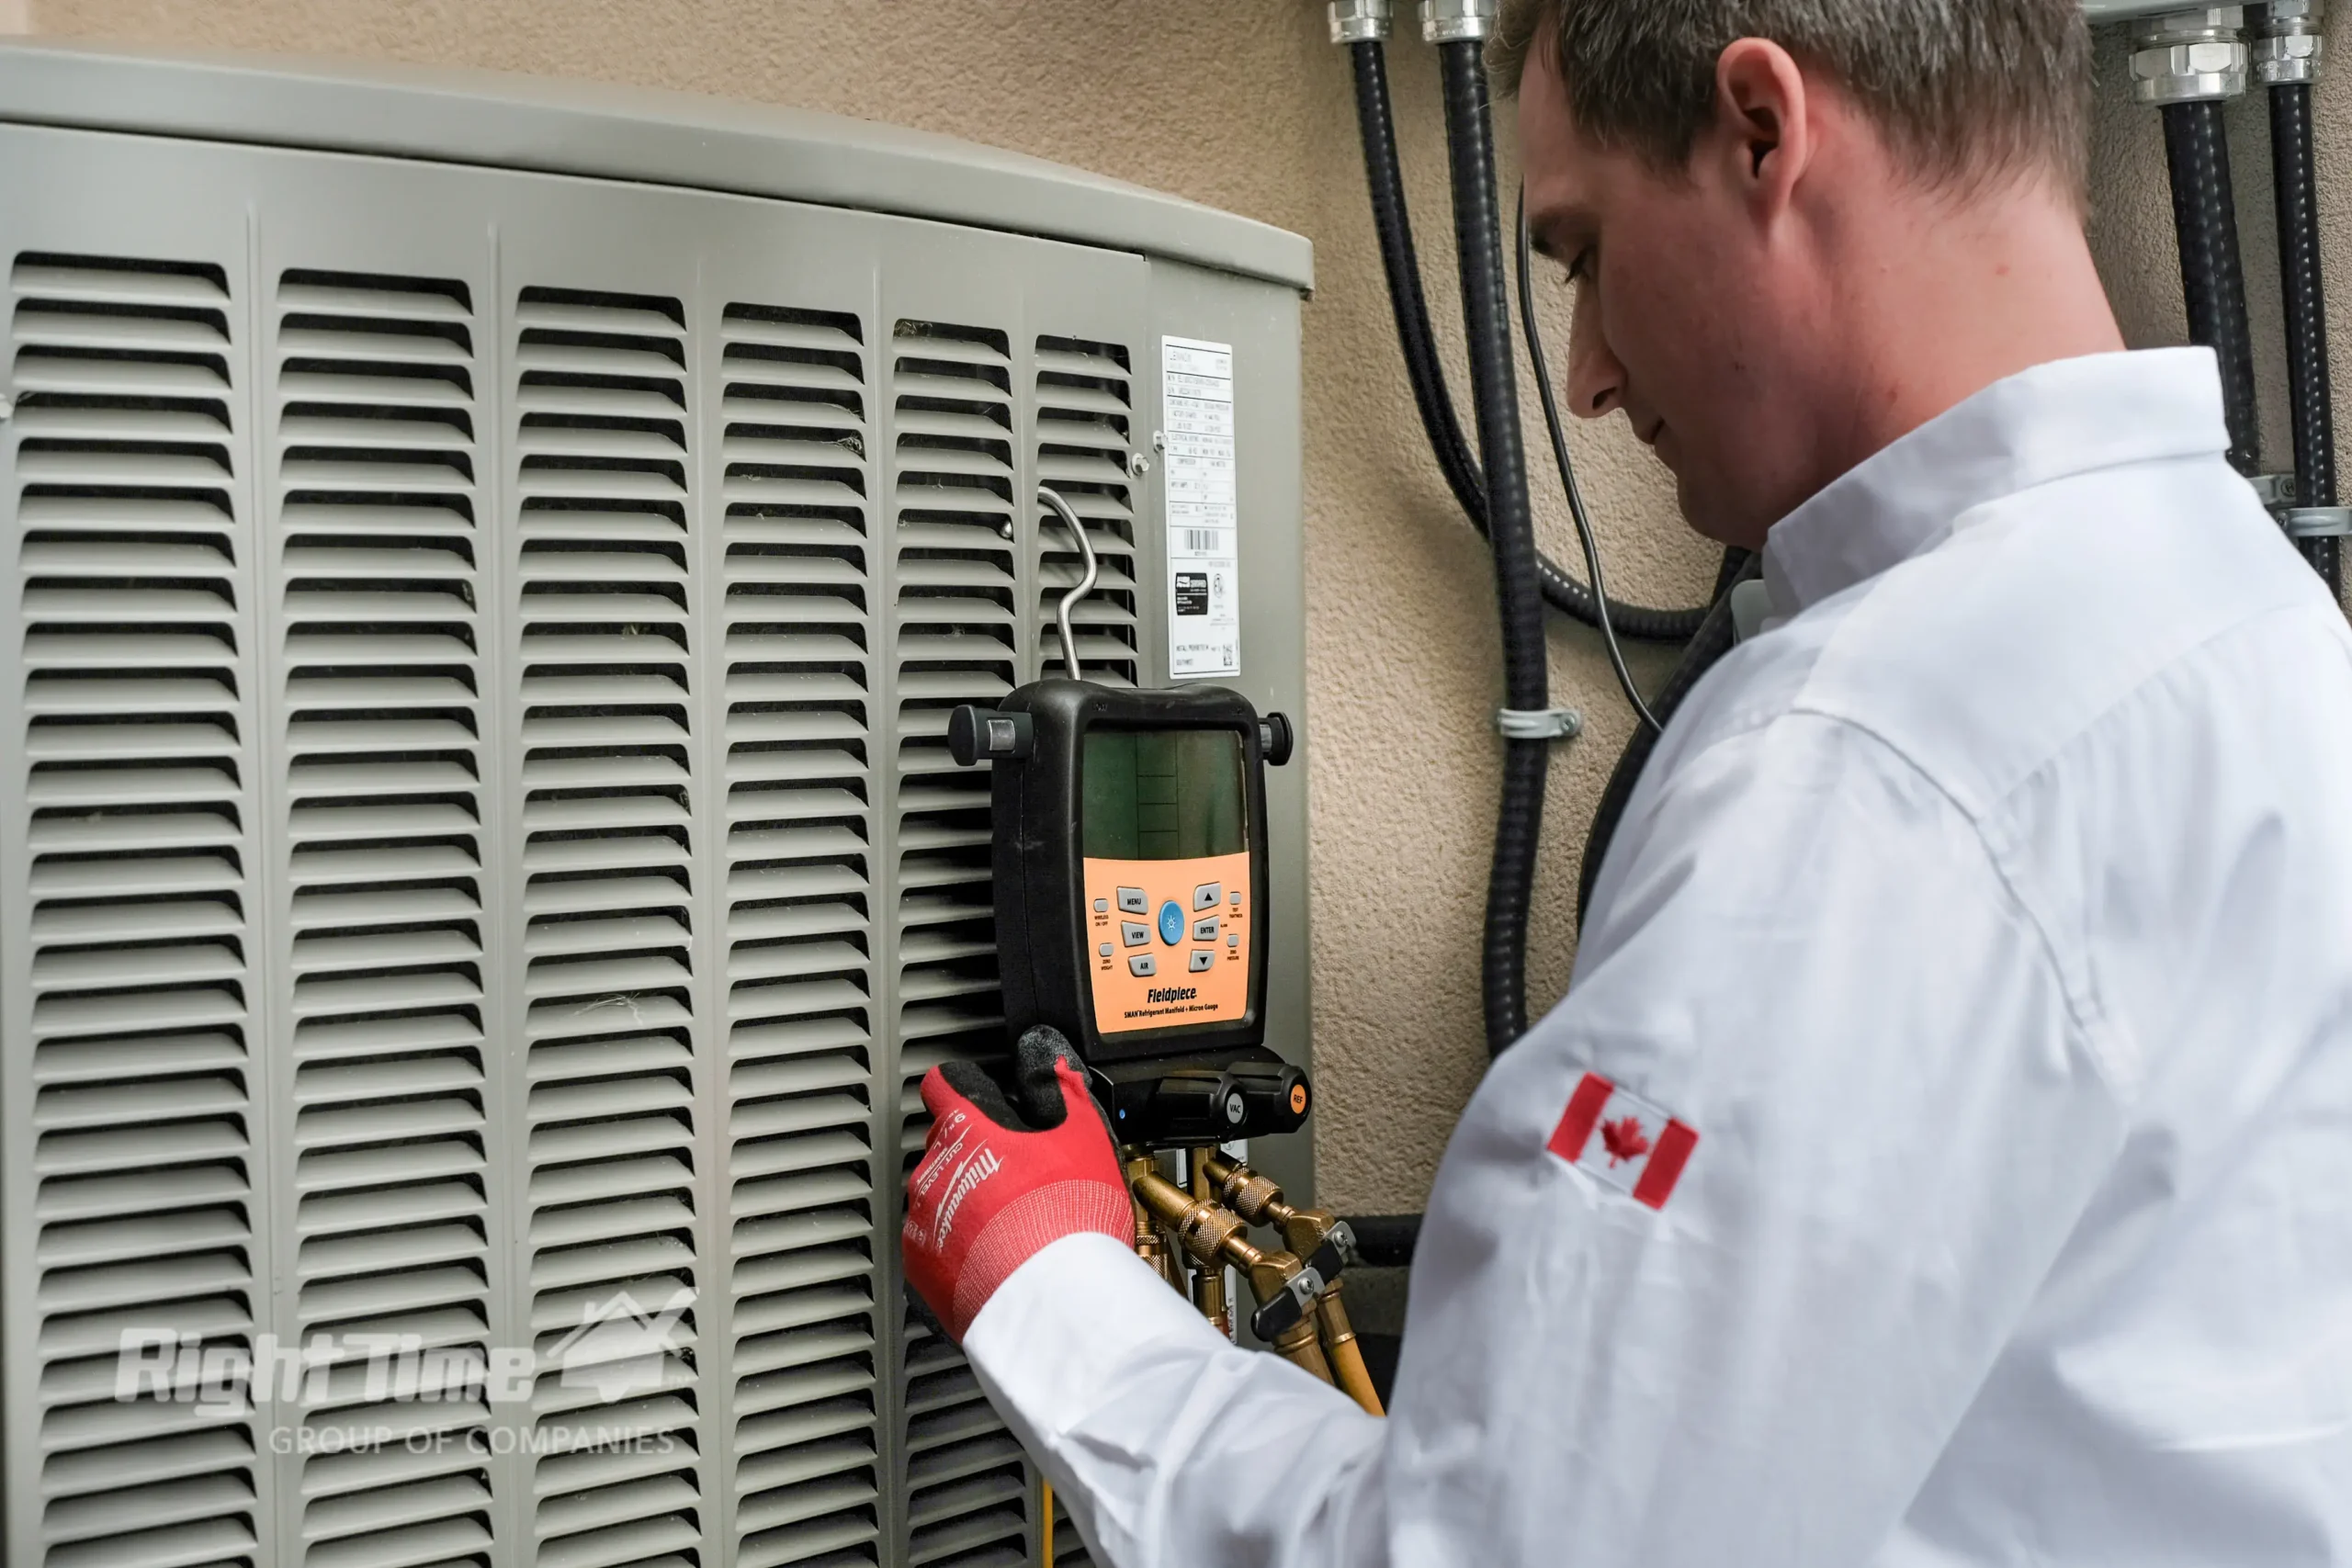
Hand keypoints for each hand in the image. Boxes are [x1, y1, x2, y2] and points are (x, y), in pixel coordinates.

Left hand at [902, 1026, 1131, 1340]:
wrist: (1054, 1302)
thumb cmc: (1069, 1216)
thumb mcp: (1083, 1134)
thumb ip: (1061, 1089)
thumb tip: (1050, 1062)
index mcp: (966, 1128)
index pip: (944, 1085)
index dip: (963, 1087)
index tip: (977, 1096)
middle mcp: (932, 1168)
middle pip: (944, 1143)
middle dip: (975, 1152)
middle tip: (1019, 1173)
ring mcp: (921, 1219)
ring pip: (937, 1194)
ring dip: (965, 1200)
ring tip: (1012, 1222)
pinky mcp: (919, 1268)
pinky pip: (933, 1243)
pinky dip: (957, 1246)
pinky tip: (995, 1255)